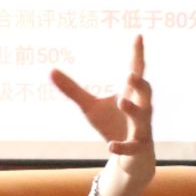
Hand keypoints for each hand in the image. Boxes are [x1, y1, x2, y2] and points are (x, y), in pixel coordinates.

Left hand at [50, 35, 155, 184]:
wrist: (132, 159)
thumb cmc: (112, 125)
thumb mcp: (89, 107)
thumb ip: (72, 90)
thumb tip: (50, 70)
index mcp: (131, 95)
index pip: (136, 71)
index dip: (137, 55)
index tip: (138, 36)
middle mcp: (141, 109)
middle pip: (146, 93)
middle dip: (140, 83)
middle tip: (130, 74)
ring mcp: (142, 129)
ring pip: (143, 118)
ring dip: (133, 109)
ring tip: (121, 101)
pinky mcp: (137, 148)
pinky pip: (131, 147)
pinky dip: (122, 146)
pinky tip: (109, 146)